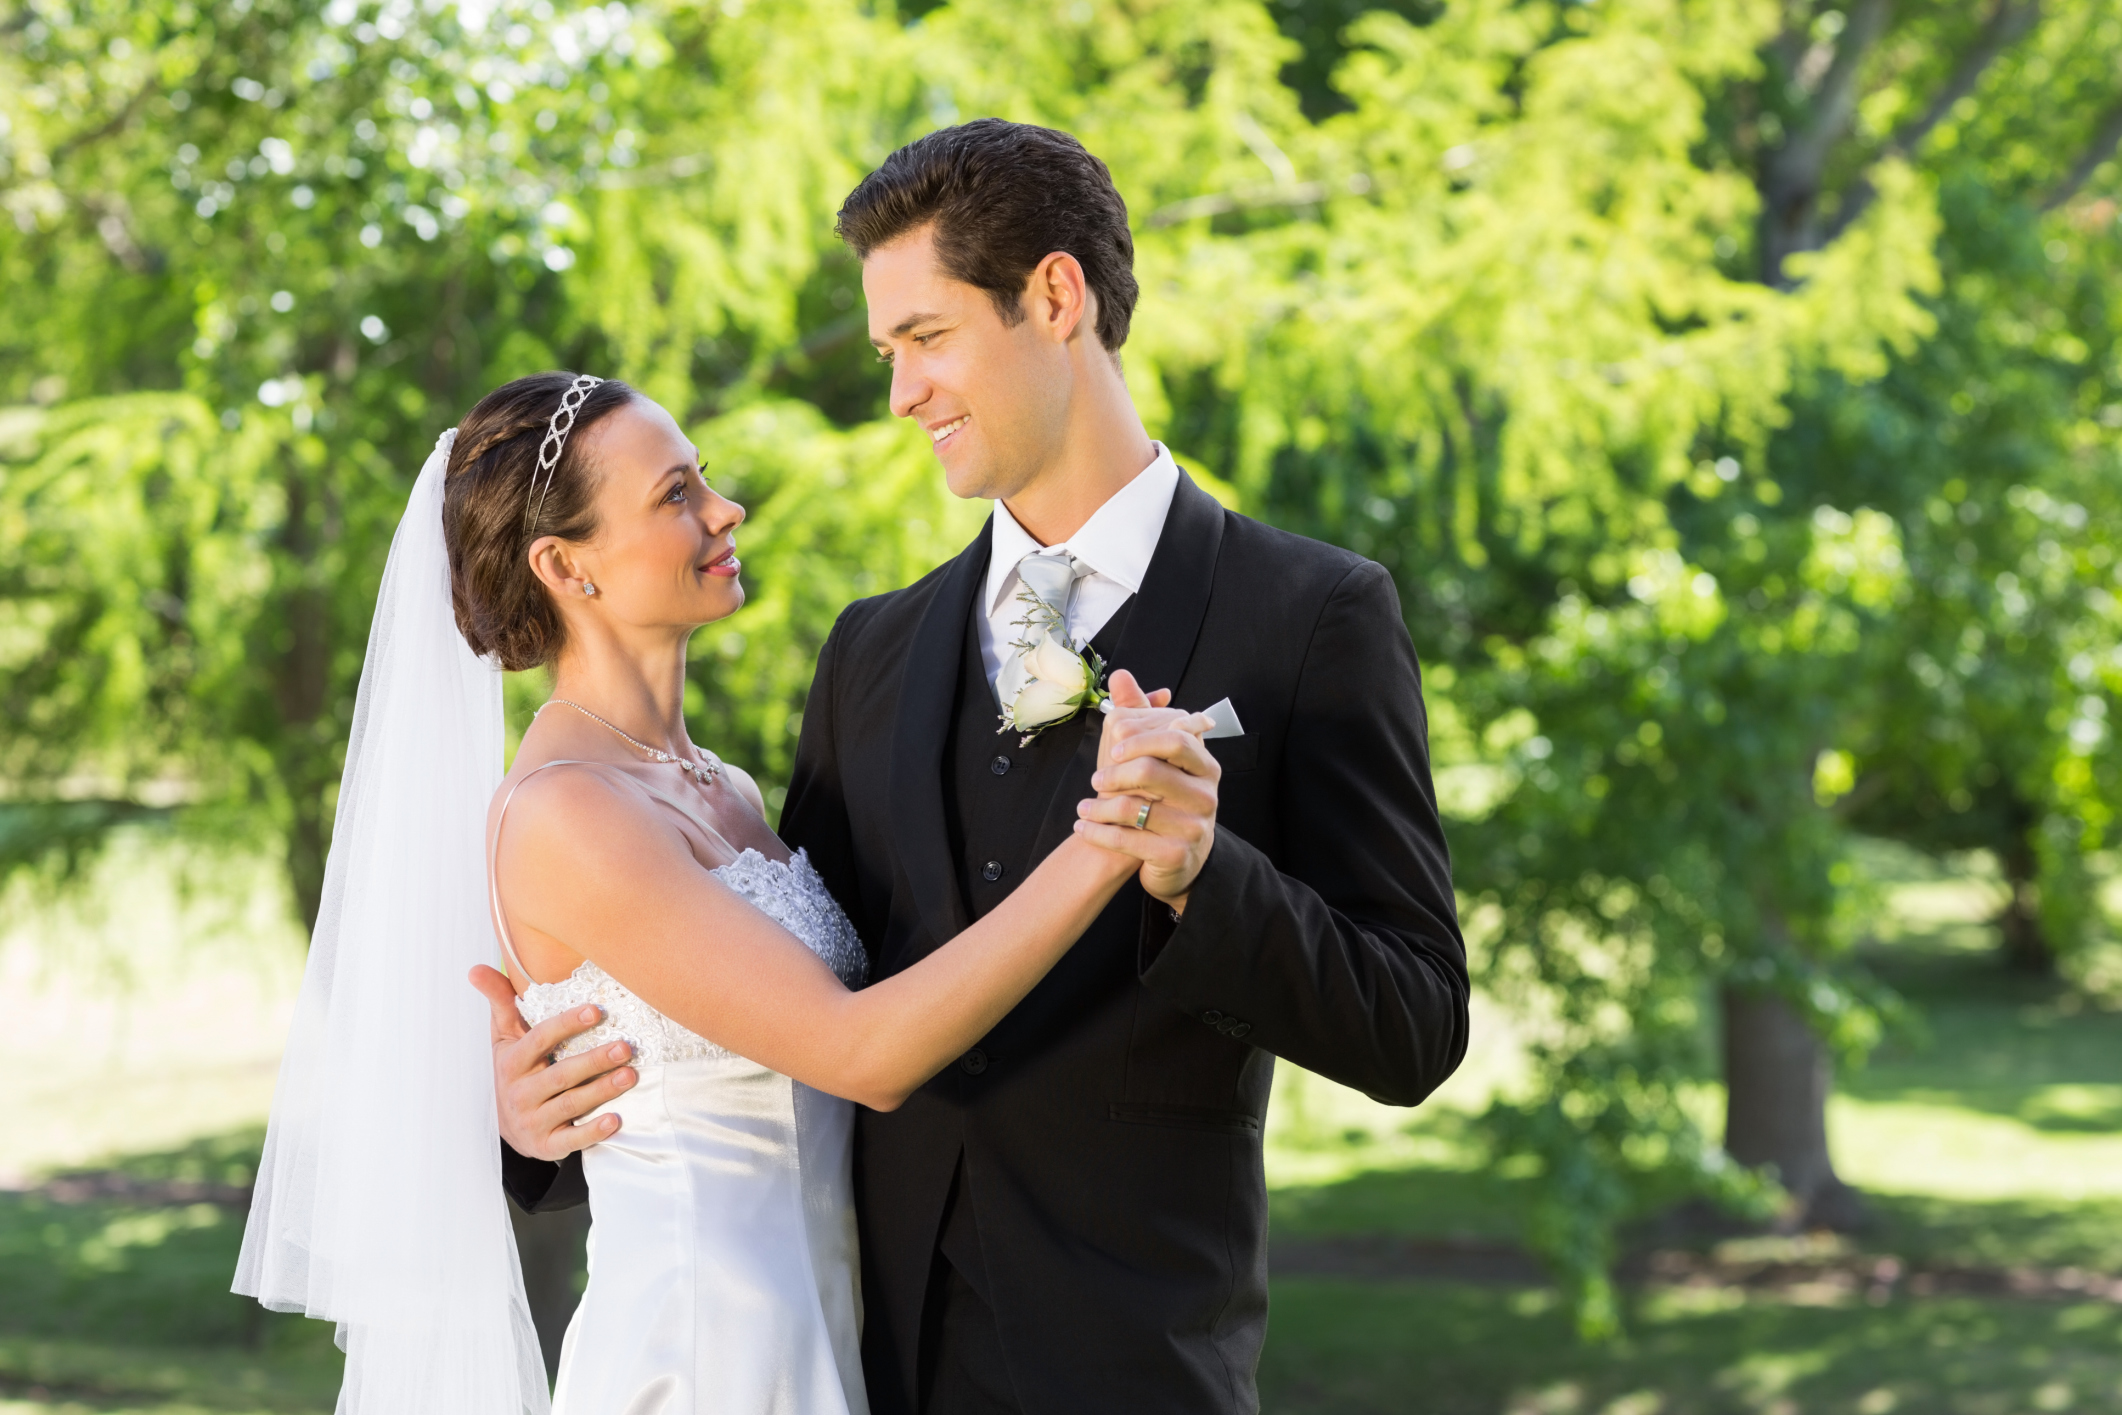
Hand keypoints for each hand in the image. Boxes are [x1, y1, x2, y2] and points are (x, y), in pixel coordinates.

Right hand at [471, 964, 637, 1160]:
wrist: (506, 1125)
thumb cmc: (515, 1071)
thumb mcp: (504, 1038)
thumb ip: (500, 1002)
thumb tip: (476, 969)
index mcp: (513, 1062)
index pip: (539, 1040)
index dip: (566, 1025)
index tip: (595, 1010)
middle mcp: (521, 1092)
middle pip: (561, 1075)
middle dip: (594, 1060)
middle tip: (626, 1046)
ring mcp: (533, 1120)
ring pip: (570, 1105)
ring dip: (601, 1090)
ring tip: (630, 1075)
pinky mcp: (547, 1144)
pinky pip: (571, 1140)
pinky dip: (593, 1131)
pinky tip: (615, 1120)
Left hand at [1073, 669, 1220, 911]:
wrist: (1181, 860)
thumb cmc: (1164, 800)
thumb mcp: (1157, 759)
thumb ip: (1140, 715)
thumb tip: (1121, 675)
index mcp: (1204, 765)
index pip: (1174, 737)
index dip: (1138, 738)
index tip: (1113, 747)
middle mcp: (1206, 795)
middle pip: (1151, 770)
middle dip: (1114, 774)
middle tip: (1095, 779)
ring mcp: (1194, 827)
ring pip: (1132, 808)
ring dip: (1097, 807)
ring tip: (1082, 808)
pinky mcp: (1175, 855)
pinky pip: (1126, 840)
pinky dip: (1097, 833)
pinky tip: (1082, 829)